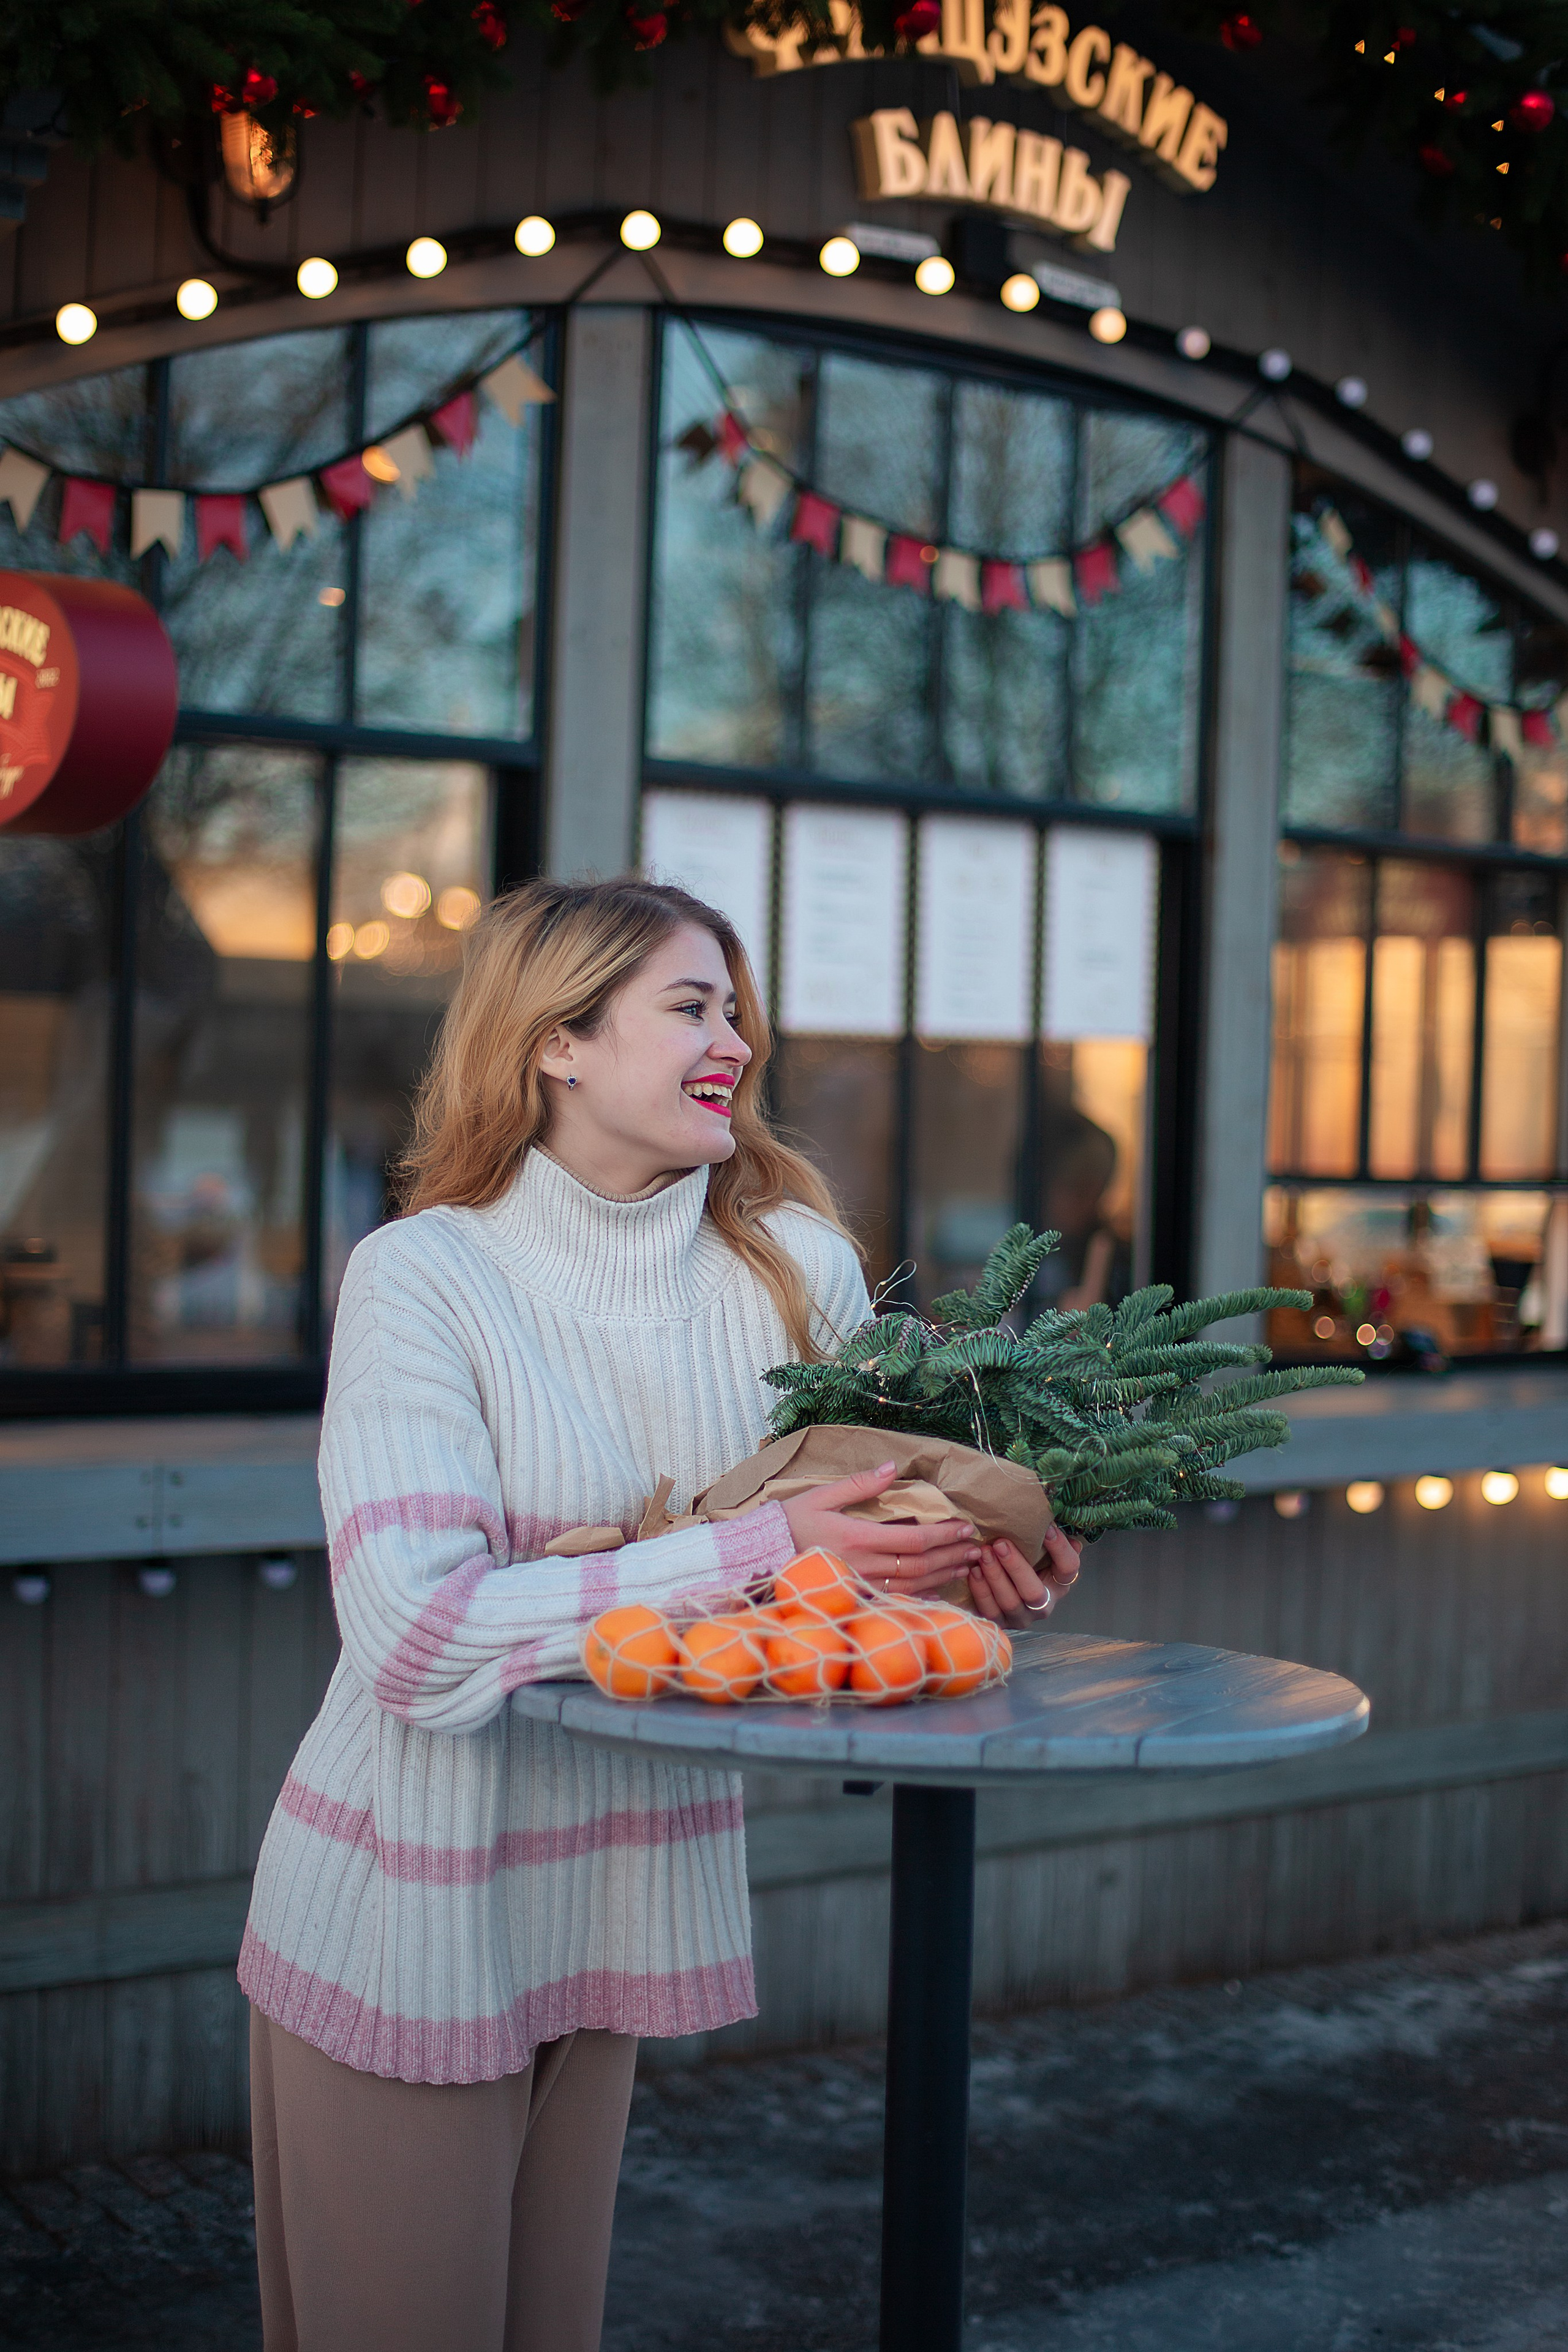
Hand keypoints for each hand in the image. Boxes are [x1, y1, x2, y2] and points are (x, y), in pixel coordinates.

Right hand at [781, 1462, 980, 1598]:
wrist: (761, 1555)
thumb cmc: (792, 1521)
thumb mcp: (822, 1495)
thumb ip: (860, 1484)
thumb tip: (891, 1467)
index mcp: (859, 1537)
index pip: (913, 1541)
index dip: (944, 1536)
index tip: (965, 1528)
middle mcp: (863, 1565)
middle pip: (919, 1565)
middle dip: (950, 1557)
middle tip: (974, 1549)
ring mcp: (859, 1584)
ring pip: (911, 1586)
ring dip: (941, 1576)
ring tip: (963, 1567)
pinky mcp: (854, 1595)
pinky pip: (893, 1601)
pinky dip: (918, 1598)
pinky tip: (936, 1594)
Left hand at [967, 1524, 1083, 1632]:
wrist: (1003, 1586)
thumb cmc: (1025, 1559)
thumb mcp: (1038, 1549)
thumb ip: (1047, 1537)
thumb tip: (1051, 1519)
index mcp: (1059, 1583)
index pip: (1068, 1569)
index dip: (1060, 1549)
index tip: (1047, 1528)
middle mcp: (1044, 1604)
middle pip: (1034, 1592)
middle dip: (1016, 1566)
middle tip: (1000, 1543)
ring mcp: (1022, 1617)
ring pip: (1010, 1602)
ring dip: (995, 1576)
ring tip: (983, 1553)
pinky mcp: (1000, 1623)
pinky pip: (990, 1611)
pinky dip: (980, 1590)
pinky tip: (973, 1570)